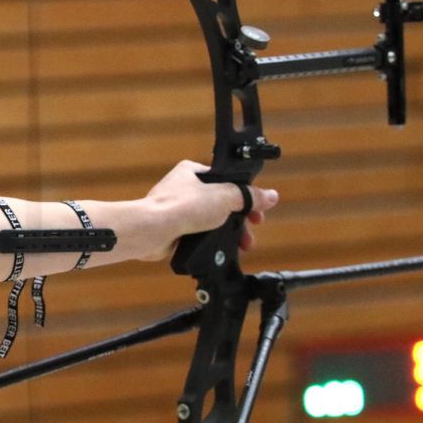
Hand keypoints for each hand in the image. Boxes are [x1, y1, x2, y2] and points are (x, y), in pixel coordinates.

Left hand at [141, 160, 278, 260]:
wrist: (152, 231)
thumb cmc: (180, 206)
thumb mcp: (224, 197)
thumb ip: (248, 197)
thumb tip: (270, 196)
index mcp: (193, 172)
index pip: (227, 181)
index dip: (245, 196)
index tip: (258, 209)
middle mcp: (184, 189)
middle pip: (222, 204)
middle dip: (240, 219)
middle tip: (251, 231)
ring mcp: (179, 210)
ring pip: (212, 221)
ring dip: (229, 233)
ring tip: (242, 245)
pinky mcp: (175, 230)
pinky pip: (200, 235)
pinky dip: (212, 242)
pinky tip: (221, 251)